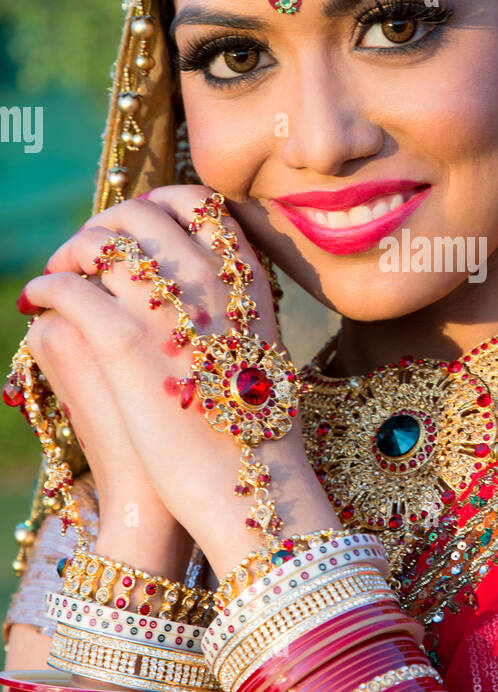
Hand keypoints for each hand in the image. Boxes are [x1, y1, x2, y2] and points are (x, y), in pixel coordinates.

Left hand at [19, 187, 337, 578]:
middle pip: (141, 214)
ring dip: (70, 251)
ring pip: (100, 241)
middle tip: (84, 255)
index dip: (156, 207)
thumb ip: (236, 312)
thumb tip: (203, 296)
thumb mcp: (263, 353)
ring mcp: (166, 307)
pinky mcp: (122, 342)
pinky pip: (66, 287)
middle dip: (104, 227)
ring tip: (59, 274)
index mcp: (247, 279)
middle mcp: (208, 279)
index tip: (134, 231)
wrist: (248, 488)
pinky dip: (45, 287)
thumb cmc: (255, 436)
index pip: (197, 203)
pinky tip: (38, 301)